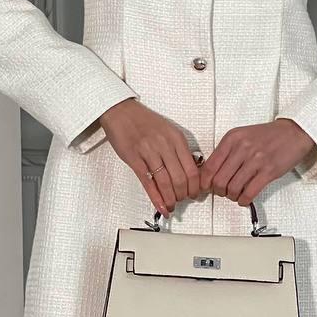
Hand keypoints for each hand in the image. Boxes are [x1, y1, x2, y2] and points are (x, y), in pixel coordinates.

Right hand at [99, 99, 201, 217]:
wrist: (121, 111)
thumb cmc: (144, 120)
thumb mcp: (168, 130)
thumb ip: (179, 148)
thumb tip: (189, 169)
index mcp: (176, 138)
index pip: (192, 169)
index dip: (195, 186)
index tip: (195, 193)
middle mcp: (164, 145)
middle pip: (180, 179)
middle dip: (184, 195)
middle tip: (183, 200)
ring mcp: (148, 152)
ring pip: (165, 182)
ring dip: (170, 198)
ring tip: (172, 205)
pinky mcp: (134, 159)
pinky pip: (148, 182)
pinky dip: (156, 198)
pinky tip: (160, 206)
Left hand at [198, 118, 315, 205]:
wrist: (293, 132)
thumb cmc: (268, 136)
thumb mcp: (242, 136)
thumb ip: (226, 151)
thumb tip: (210, 172)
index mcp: (232, 138)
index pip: (210, 165)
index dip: (205, 181)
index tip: (205, 187)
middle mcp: (242, 147)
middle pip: (219, 180)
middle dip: (218, 191)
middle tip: (222, 192)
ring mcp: (256, 159)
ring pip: (233, 188)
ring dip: (231, 196)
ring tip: (235, 195)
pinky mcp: (269, 171)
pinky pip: (249, 192)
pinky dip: (243, 200)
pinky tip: (244, 199)